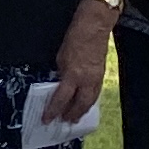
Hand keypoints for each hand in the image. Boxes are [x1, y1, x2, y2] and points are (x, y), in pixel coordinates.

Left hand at [51, 6, 113, 124]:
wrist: (95, 26)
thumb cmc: (75, 38)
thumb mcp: (61, 57)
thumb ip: (61, 73)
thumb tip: (60, 84)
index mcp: (73, 75)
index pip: (61, 99)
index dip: (53, 111)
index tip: (47, 119)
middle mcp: (86, 80)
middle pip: (79, 104)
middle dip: (71, 115)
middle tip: (64, 122)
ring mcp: (96, 78)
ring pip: (90, 100)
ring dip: (82, 110)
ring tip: (75, 117)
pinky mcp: (101, 74)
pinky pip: (96, 92)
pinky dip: (90, 100)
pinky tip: (86, 103)